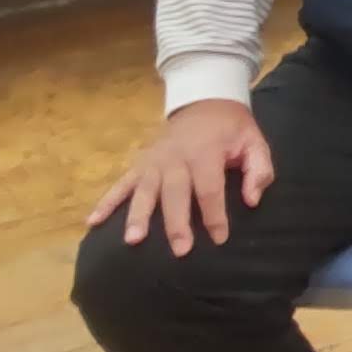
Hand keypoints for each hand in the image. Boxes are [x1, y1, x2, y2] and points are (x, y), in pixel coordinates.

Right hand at [89, 100, 275, 253]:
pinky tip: (92, 222)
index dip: (215, 215)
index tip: (219, 238)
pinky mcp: (140, 163)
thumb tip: (252, 200)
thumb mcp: (255, 142)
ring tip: (133, 240)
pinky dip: (106, 202)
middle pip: (174, 193)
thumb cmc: (232, 128)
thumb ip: (259, 170)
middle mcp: (175, 158)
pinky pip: (121, 184)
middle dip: (176, 222)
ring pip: (144, 191)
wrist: (204, 101)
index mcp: (205, 153)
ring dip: (138, 216)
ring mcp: (153, 161)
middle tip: (180, 250)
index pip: (209, 189)